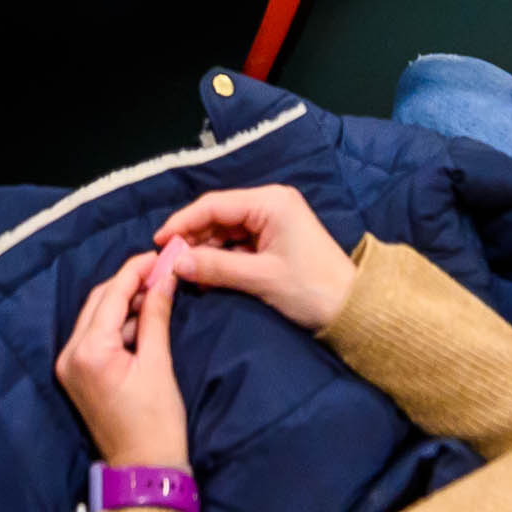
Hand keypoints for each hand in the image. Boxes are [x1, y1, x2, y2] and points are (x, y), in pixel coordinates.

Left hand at [57, 248, 190, 469]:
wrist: (144, 469)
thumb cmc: (156, 423)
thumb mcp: (159, 364)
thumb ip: (155, 315)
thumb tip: (164, 277)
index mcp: (88, 351)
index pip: (111, 294)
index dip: (137, 269)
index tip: (162, 253)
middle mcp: (70, 355)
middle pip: (99, 301)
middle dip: (130, 283)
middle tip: (162, 270)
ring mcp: (70, 366)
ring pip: (97, 316)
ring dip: (125, 302)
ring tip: (159, 292)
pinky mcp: (77, 374)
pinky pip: (96, 335)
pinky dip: (118, 324)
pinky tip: (144, 318)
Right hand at [154, 185, 356, 333]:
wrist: (353, 309)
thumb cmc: (311, 289)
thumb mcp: (260, 278)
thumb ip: (216, 267)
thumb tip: (177, 262)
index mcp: (270, 202)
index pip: (215, 205)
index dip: (183, 222)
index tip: (159, 242)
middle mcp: (271, 204)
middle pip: (218, 216)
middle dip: (193, 239)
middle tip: (168, 262)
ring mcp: (274, 221)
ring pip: (226, 231)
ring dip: (205, 250)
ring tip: (184, 272)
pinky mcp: (275, 240)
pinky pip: (238, 244)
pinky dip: (221, 258)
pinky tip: (205, 275)